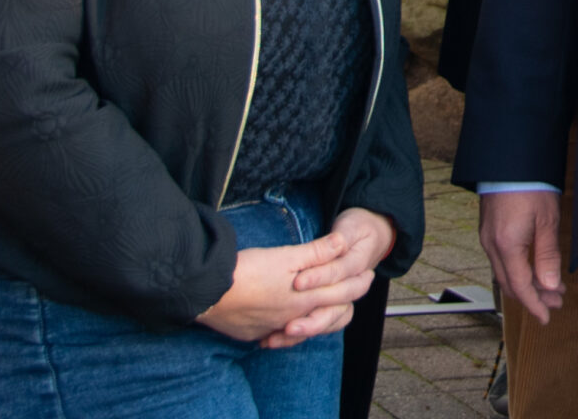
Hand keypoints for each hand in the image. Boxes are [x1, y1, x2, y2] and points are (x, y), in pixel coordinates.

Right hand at [197, 234, 364, 345]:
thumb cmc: (248, 271)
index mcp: (305, 299)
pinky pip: (278, 334)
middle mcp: (292, 318)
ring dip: (318, 318)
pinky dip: (287, 328)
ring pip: (304, 328)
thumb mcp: (286, 256)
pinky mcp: (252, 333)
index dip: (358, 283)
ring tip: (323, 308)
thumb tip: (342, 242)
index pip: (342, 293)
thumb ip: (317, 252)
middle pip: (329, 313)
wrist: (208, 293)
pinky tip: (283, 323)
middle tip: (355, 288)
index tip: (369, 276)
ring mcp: (272, 327)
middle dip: (346, 300)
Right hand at [480, 190, 564, 323]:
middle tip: (557, 301)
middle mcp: (491, 246)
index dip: (534, 305)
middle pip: (510, 284)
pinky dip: (518, 270)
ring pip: (505, 272)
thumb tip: (549, 286)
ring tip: (550, 286)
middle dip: (533, 296)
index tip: (547, 317)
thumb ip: (547, 256)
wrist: (509, 159)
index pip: (520, 287)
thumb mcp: (547, 221)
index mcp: (506, 247)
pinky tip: (532, 268)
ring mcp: (487, 238)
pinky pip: (501, 260)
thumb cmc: (531, 186)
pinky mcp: (489, 229)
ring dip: (527, 283)